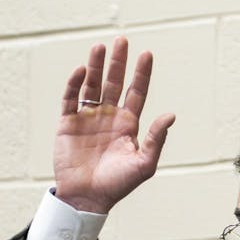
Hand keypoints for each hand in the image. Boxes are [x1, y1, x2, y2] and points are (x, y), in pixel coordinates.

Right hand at [53, 36, 175, 213]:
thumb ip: (156, 139)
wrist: (87, 199)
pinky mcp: (68, 124)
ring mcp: (88, 118)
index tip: (147, 54)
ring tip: (100, 47)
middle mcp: (108, 117)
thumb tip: (170, 115)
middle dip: (118, 62)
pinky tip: (81, 71)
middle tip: (122, 40)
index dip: (142, 74)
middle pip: (114, 83)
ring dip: (96, 67)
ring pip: (92, 86)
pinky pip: (71, 99)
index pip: (136, 92)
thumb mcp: (144, 164)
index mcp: (127, 125)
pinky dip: (74, 84)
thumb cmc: (117, 185)